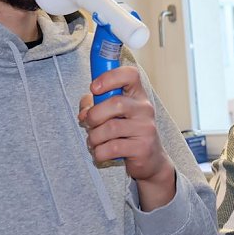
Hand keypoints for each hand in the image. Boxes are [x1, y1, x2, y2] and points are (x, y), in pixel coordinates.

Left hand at [78, 66, 175, 209]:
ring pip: (110, 128)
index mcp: (137, 95)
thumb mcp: (111, 114)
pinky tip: (101, 152)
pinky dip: (99, 152)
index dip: (110, 77)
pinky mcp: (143, 147)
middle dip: (94, 115)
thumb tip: (84, 110)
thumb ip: (95, 105)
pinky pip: (112, 148)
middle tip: (89, 124)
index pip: (130, 74)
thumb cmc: (126, 133)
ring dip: (94, 137)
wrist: (149, 160)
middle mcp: (145, 108)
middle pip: (116, 103)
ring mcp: (146, 128)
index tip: (94, 88)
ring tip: (94, 141)